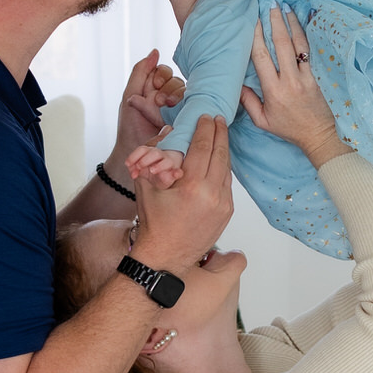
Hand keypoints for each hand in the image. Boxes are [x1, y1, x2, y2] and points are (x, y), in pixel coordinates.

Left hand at [115, 50, 185, 151]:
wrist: (136, 149)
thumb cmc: (131, 124)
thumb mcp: (130, 94)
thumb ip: (140, 72)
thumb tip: (155, 51)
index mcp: (153, 88)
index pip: (164, 72)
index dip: (160, 76)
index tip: (154, 86)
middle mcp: (167, 96)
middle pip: (176, 80)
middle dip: (168, 87)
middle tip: (160, 101)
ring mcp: (177, 108)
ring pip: (185, 91)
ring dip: (176, 95)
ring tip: (167, 107)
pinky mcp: (186, 118)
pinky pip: (193, 104)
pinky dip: (188, 104)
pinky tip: (180, 108)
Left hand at [123, 141, 183, 189]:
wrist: (166, 176)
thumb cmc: (153, 169)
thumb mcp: (142, 169)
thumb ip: (134, 169)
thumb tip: (132, 172)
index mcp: (150, 152)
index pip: (142, 149)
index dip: (133, 156)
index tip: (127, 164)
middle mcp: (160, 155)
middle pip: (154, 153)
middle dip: (144, 160)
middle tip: (138, 167)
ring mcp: (169, 163)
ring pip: (166, 161)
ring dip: (159, 166)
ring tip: (152, 170)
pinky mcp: (175, 173)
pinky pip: (178, 172)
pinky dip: (177, 173)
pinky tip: (176, 174)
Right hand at [131, 114, 234, 274]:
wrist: (165, 256)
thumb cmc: (153, 221)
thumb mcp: (146, 185)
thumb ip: (155, 156)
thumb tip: (169, 133)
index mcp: (192, 186)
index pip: (203, 147)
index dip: (206, 128)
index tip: (207, 116)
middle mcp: (212, 194)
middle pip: (221, 154)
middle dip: (220, 133)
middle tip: (219, 119)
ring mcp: (223, 204)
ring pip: (227, 168)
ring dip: (224, 150)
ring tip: (220, 135)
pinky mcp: (227, 212)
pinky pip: (227, 183)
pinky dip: (223, 168)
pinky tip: (218, 159)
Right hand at [241, 7, 346, 166]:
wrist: (319, 135)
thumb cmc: (289, 128)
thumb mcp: (263, 121)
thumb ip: (248, 102)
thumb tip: (237, 84)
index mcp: (273, 90)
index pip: (262, 57)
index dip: (257, 36)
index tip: (254, 20)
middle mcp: (290, 80)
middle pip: (281, 44)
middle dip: (275, 22)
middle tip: (270, 4)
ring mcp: (306, 77)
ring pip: (298, 44)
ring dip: (291, 23)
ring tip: (285, 7)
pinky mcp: (319, 76)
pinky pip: (311, 51)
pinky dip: (306, 34)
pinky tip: (302, 21)